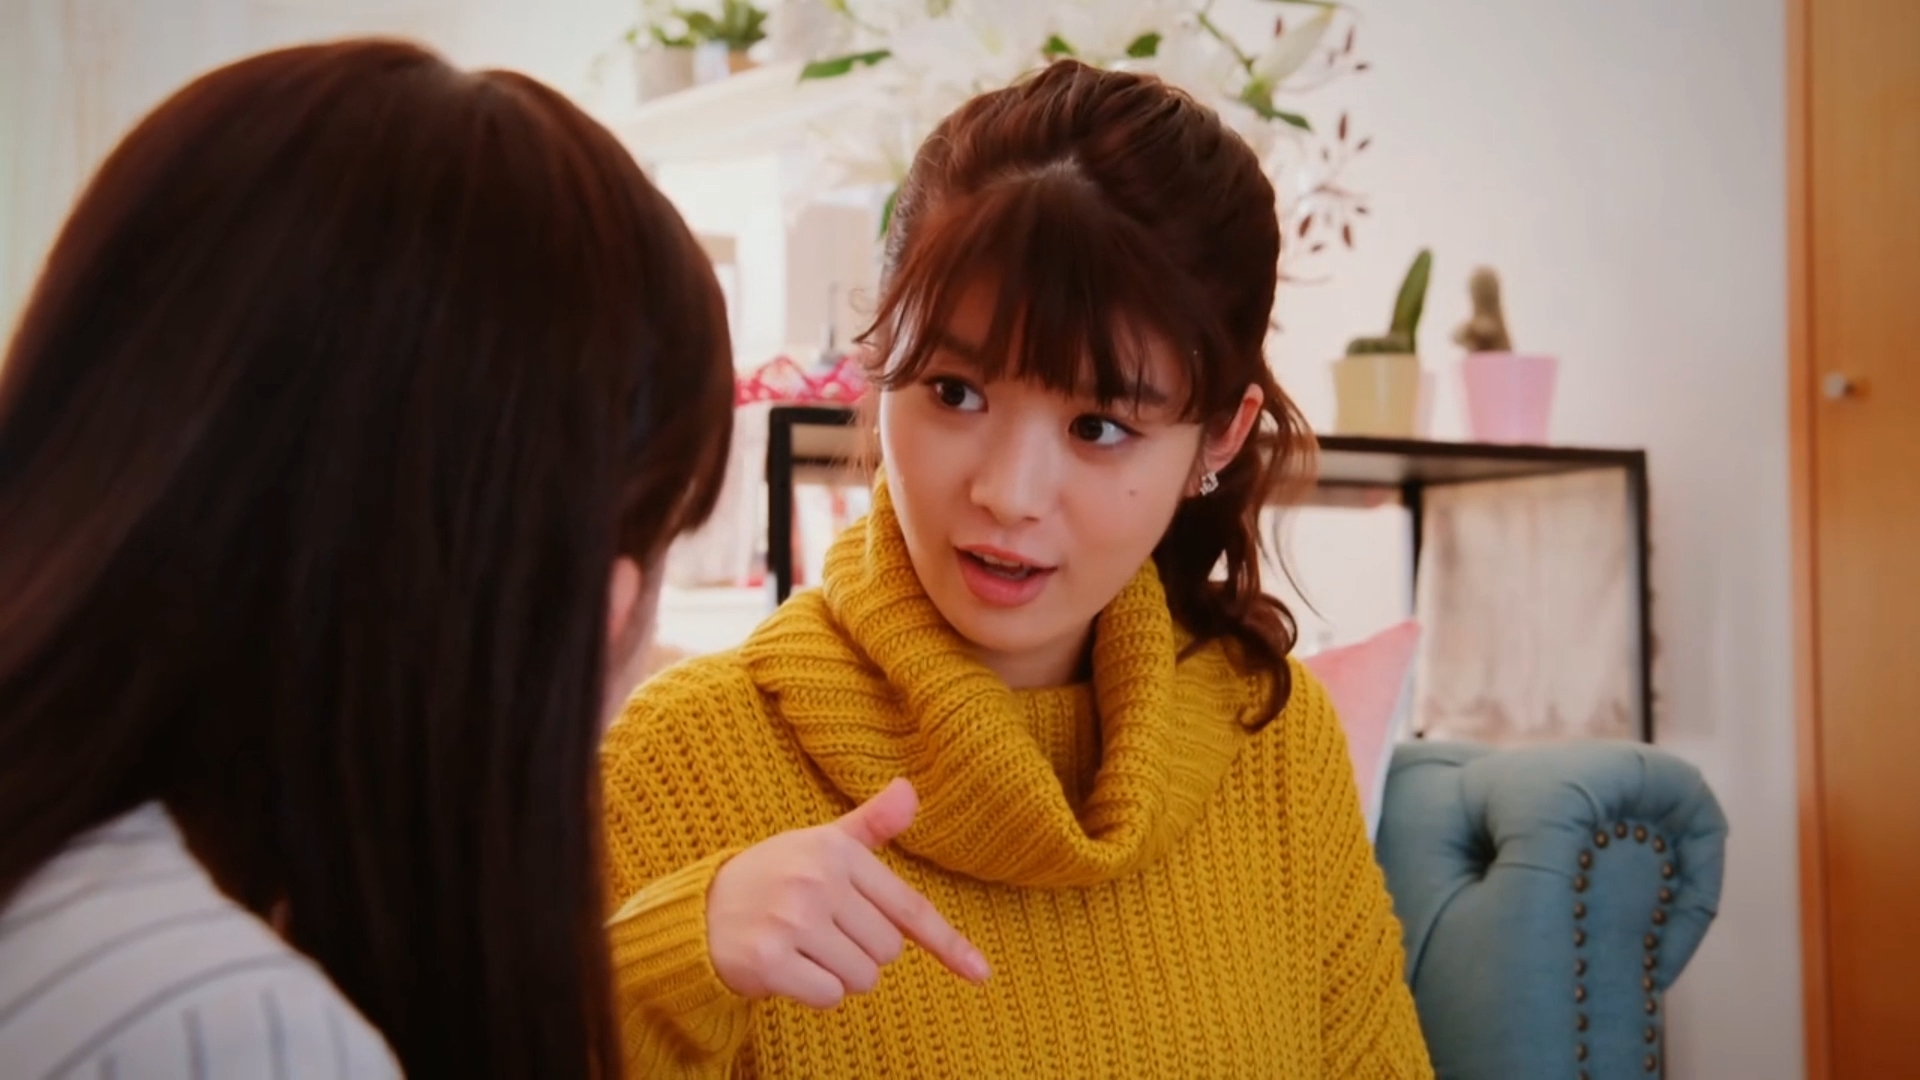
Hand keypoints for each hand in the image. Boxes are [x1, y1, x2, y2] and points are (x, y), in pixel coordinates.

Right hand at [706, 778, 990, 1009]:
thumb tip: (911, 789)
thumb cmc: (772, 877)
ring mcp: (792, 921)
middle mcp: (817, 882)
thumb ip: (870, 825)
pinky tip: (789, 969)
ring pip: (861, 979)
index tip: (982, 973)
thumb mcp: (820, 845)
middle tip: (821, 932)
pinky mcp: (769, 960)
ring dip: (838, 975)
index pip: (908, 907)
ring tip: (803, 949)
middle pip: (886, 952)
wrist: (698, 910)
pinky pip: (829, 997)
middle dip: (861, 953)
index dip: (948, 944)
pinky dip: (815, 993)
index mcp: (837, 853)